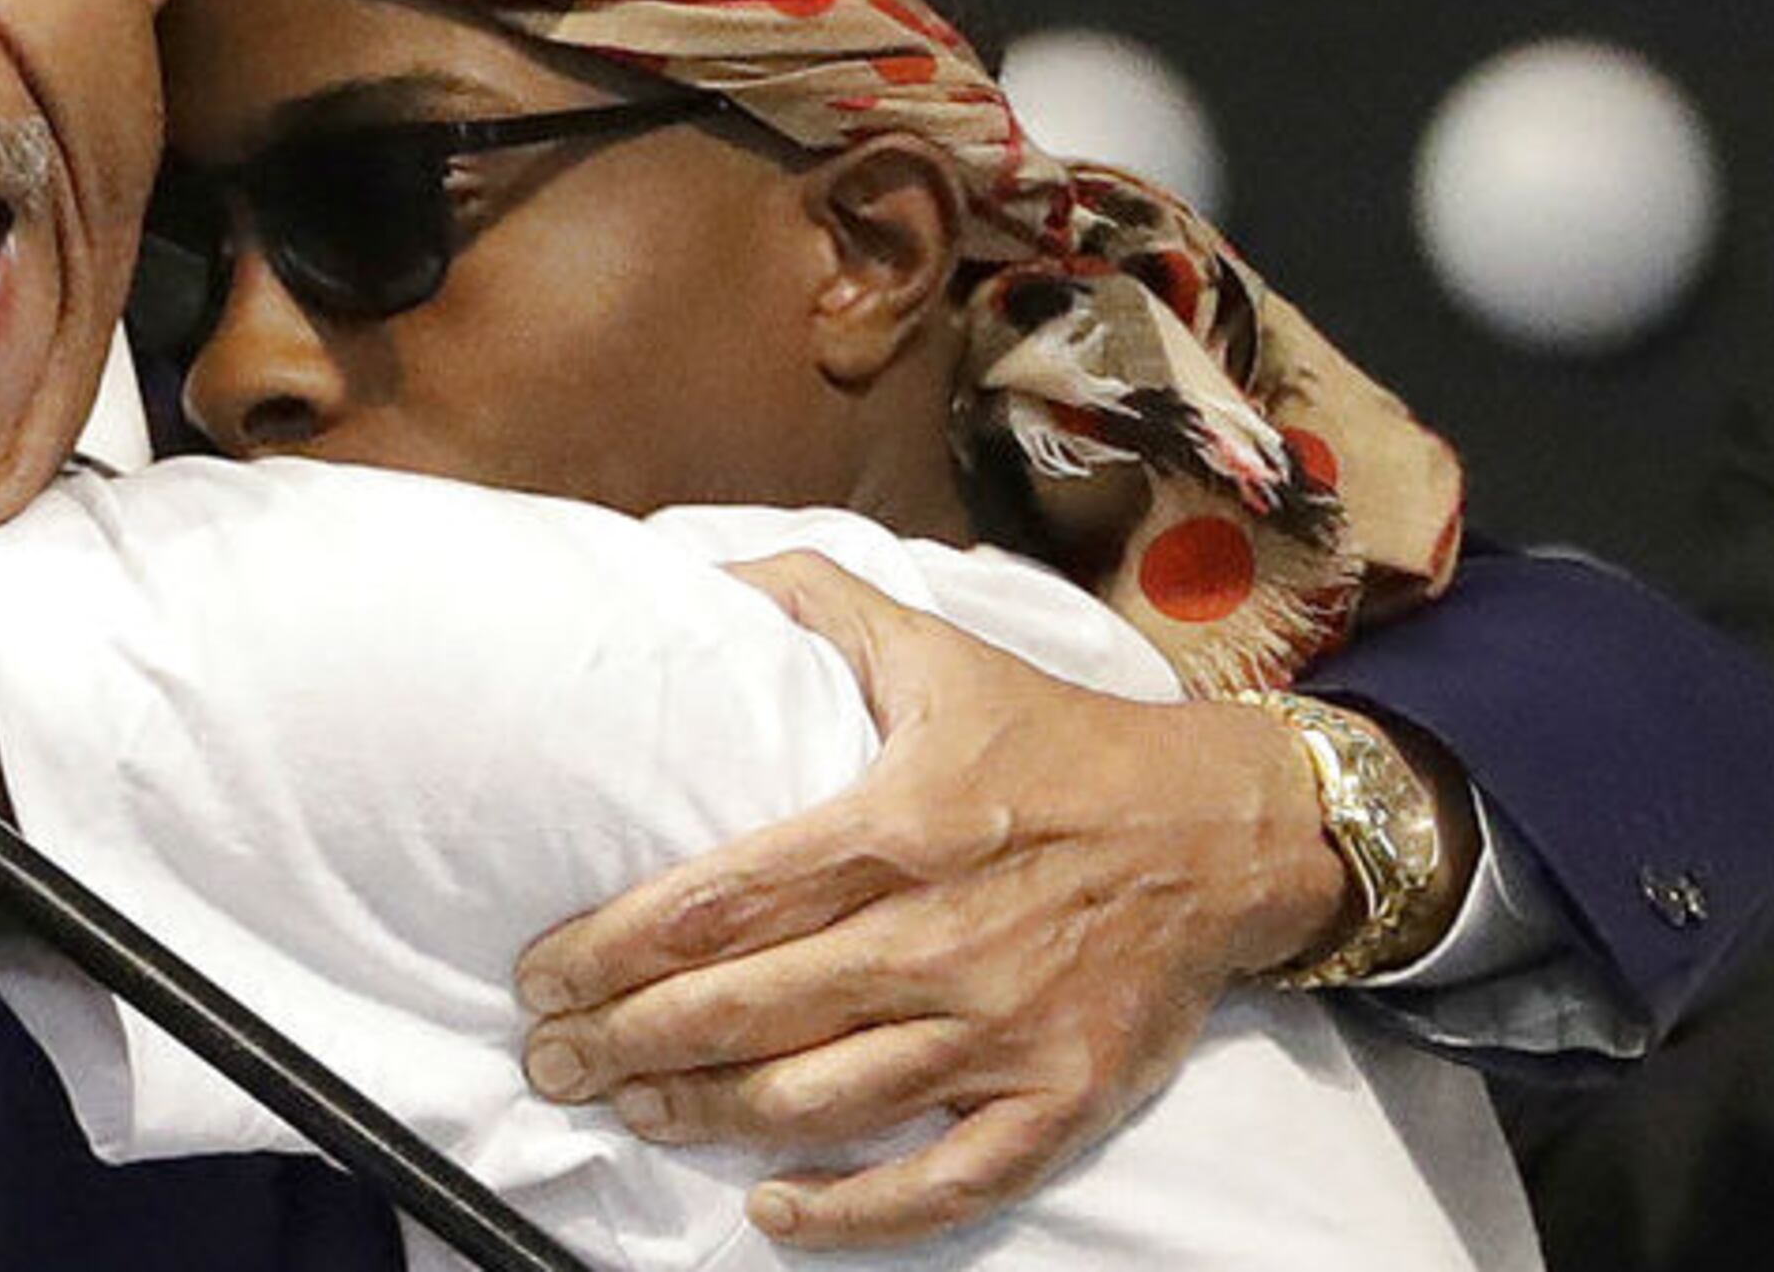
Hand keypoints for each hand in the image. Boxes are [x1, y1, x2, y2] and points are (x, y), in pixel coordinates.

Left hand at [508, 551, 1344, 1247]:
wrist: (1230, 829)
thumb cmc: (1061, 741)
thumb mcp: (939, 649)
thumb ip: (816, 601)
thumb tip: (700, 566)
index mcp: (901, 824)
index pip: (723, 899)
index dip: (616, 946)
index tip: (543, 973)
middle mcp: (945, 934)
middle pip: (750, 1008)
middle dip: (629, 1041)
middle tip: (553, 1059)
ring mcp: (1004, 1027)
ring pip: (824, 1098)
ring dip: (709, 1115)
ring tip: (631, 1111)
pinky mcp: (1062, 1098)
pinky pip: (945, 1181)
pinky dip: (854, 1211)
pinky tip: (773, 1211)